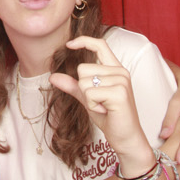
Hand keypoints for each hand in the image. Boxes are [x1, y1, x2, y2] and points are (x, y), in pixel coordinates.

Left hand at [50, 34, 148, 163]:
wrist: (126, 138)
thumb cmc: (110, 118)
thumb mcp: (88, 99)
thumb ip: (73, 86)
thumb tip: (53, 77)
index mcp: (115, 69)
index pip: (100, 45)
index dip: (84, 41)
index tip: (69, 44)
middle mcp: (120, 71)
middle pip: (83, 68)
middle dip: (84, 89)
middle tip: (100, 102)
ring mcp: (121, 80)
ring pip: (84, 82)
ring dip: (88, 100)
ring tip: (103, 107)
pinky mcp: (119, 92)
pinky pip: (89, 94)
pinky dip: (91, 106)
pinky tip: (105, 111)